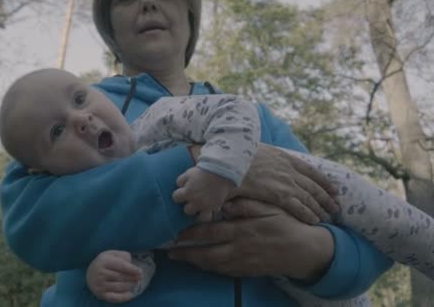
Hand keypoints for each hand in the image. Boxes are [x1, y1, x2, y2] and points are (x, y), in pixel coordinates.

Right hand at [86, 250, 141, 302]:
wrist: (90, 274)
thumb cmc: (104, 263)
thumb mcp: (111, 254)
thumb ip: (122, 255)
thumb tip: (131, 262)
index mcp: (103, 261)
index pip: (120, 266)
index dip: (131, 269)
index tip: (140, 272)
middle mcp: (100, 273)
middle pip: (120, 277)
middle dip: (132, 278)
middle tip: (139, 278)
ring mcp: (99, 285)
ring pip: (118, 287)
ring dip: (129, 286)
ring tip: (135, 283)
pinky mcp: (100, 294)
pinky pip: (114, 298)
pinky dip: (124, 297)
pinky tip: (130, 294)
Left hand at [168, 199, 333, 281]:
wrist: (305, 251)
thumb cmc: (287, 224)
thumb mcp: (270, 208)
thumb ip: (247, 205)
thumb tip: (225, 202)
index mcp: (243, 230)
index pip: (211, 232)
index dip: (192, 233)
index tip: (176, 232)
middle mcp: (240, 249)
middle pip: (207, 253)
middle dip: (186, 253)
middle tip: (169, 251)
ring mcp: (244, 263)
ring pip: (213, 265)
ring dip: (195, 262)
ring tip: (179, 257)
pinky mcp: (248, 272)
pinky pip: (224, 272)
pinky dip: (210, 269)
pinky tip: (201, 264)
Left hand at [172, 167, 231, 221]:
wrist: (221, 171)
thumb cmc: (203, 171)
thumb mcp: (189, 173)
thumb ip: (181, 181)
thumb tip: (179, 186)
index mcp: (187, 193)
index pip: (176, 198)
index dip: (178, 195)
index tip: (181, 192)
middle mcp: (196, 202)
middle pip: (187, 210)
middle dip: (188, 205)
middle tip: (192, 200)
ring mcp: (207, 206)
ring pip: (201, 218)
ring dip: (200, 213)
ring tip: (200, 209)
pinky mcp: (216, 206)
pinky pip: (213, 214)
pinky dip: (211, 212)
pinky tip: (210, 207)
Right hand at [228, 143, 339, 223]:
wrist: (230, 157)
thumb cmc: (237, 154)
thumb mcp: (254, 151)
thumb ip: (263, 159)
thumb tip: (261, 166)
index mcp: (284, 157)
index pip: (309, 170)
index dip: (323, 180)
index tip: (333, 188)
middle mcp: (288, 169)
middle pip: (314, 185)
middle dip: (327, 196)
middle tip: (337, 205)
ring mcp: (285, 181)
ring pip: (310, 197)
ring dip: (322, 207)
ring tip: (331, 216)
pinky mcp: (279, 194)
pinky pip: (299, 206)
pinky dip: (309, 214)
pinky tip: (316, 220)